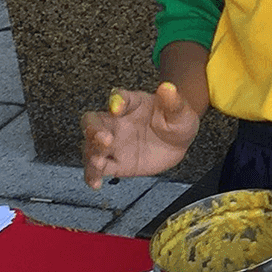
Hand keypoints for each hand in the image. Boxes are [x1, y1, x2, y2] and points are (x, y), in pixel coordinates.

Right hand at [82, 82, 198, 187]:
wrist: (177, 143)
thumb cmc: (174, 121)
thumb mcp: (180, 111)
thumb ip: (173, 102)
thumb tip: (168, 88)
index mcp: (131, 104)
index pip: (119, 97)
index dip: (116, 101)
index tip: (117, 106)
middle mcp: (115, 122)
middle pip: (93, 121)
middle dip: (94, 129)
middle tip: (105, 139)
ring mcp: (113, 143)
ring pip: (91, 146)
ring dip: (92, 153)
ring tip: (98, 161)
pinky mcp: (115, 163)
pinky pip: (98, 169)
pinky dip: (93, 175)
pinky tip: (95, 183)